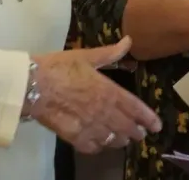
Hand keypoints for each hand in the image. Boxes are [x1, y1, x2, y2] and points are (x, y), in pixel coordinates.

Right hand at [29, 37, 161, 153]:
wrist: (32, 85)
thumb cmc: (58, 67)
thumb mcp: (86, 56)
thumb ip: (110, 53)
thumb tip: (129, 41)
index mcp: (108, 91)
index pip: (134, 108)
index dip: (147, 118)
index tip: (156, 125)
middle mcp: (103, 111)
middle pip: (126, 127)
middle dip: (137, 132)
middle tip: (142, 134)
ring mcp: (89, 126)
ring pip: (113, 139)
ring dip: (121, 140)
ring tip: (124, 140)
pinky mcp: (74, 137)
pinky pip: (93, 147)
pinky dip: (100, 146)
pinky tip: (100, 143)